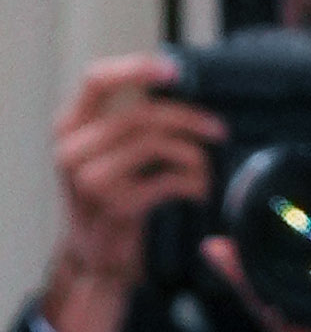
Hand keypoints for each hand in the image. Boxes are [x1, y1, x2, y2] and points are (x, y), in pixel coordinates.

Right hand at [41, 54, 223, 331]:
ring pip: (154, 144)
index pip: (97, 80)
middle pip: (139, 114)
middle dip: (187, 118)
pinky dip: (193, 182)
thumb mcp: (111, 158)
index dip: (137, 69)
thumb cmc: (115, 205)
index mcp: (71, 126)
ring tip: (209, 169)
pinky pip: (166, 180)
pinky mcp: (115, 205)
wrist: (99, 261)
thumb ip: (130, 129)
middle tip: (218, 129)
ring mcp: (90, 177)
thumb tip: (181, 96)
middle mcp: (73, 147)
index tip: (174, 71)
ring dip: (194, 154)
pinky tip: (202, 191)